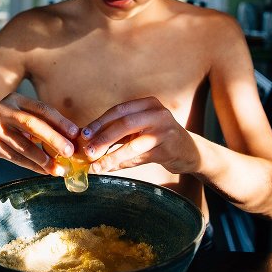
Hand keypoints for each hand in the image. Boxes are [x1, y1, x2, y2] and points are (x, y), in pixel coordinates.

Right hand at [0, 92, 78, 174]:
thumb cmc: (2, 130)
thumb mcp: (18, 120)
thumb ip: (39, 125)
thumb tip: (69, 140)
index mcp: (16, 99)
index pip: (42, 109)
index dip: (60, 122)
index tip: (76, 134)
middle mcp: (4, 109)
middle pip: (33, 124)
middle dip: (54, 139)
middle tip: (70, 151)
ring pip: (23, 144)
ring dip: (43, 158)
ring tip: (58, 168)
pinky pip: (15, 157)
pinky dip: (32, 165)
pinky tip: (44, 171)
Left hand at [80, 97, 199, 173]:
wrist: (188, 151)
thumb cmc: (158, 138)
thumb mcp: (140, 128)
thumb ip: (118, 132)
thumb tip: (87, 142)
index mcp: (148, 104)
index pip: (119, 110)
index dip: (99, 122)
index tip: (83, 134)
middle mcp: (158, 113)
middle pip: (124, 124)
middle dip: (103, 138)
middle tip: (87, 151)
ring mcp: (165, 131)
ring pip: (132, 144)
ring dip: (111, 156)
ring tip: (96, 165)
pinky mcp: (168, 150)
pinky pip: (140, 158)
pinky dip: (123, 164)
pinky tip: (110, 168)